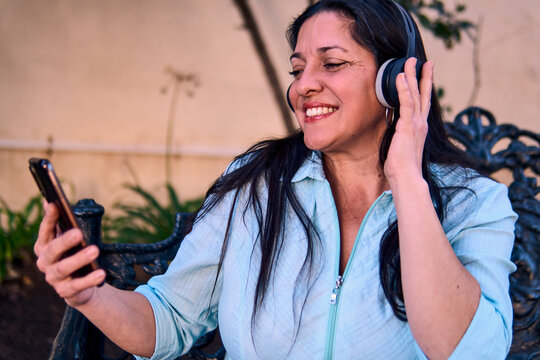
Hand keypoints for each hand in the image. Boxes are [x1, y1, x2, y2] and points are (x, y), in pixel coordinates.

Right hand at [34, 202, 105, 306]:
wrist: (78, 285)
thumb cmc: (72, 255)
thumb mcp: (68, 240)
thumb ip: (62, 224)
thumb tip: (53, 202)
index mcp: (44, 246)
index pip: (45, 230)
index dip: (49, 218)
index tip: (55, 205)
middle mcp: (45, 262)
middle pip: (53, 250)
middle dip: (65, 241)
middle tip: (78, 233)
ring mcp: (53, 278)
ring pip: (64, 268)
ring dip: (79, 259)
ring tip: (94, 250)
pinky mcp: (64, 291)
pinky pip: (77, 285)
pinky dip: (89, 280)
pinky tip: (100, 274)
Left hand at [383, 58, 433, 184]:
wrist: (407, 177)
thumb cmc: (403, 167)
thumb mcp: (402, 147)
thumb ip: (401, 136)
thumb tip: (396, 133)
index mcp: (419, 127)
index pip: (423, 103)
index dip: (425, 87)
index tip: (426, 73)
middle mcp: (420, 123)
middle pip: (422, 94)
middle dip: (422, 75)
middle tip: (423, 60)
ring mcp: (415, 124)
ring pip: (415, 94)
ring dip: (412, 76)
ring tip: (410, 61)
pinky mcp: (407, 126)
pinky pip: (406, 103)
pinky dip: (404, 89)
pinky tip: (400, 77)